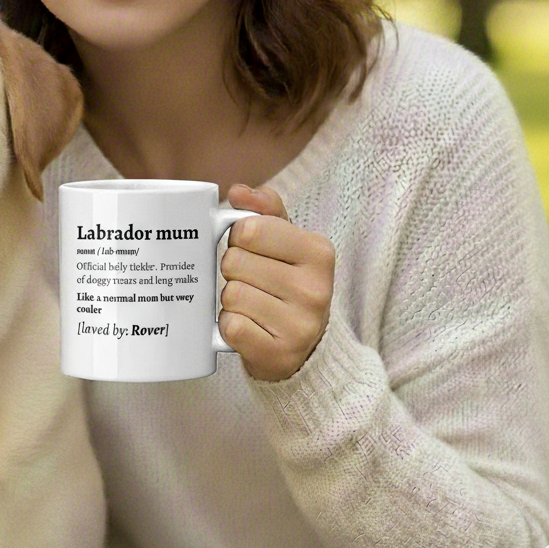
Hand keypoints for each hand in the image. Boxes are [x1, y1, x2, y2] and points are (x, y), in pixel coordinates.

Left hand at [219, 184, 334, 381]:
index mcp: (318, 252)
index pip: (249, 229)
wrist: (306, 349)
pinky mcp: (279, 355)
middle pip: (234, 262)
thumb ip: (264, 209)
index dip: (238, 237)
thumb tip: (238, 192)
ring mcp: (300, 326)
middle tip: (251, 280)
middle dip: (233, 270)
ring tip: (252, 304)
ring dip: (231, 299)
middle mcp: (316, 289)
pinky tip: (248, 326)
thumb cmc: (288, 283)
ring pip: (231, 295)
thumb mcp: (286, 241)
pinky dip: (229, 326)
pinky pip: (231, 327)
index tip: (250, 248)